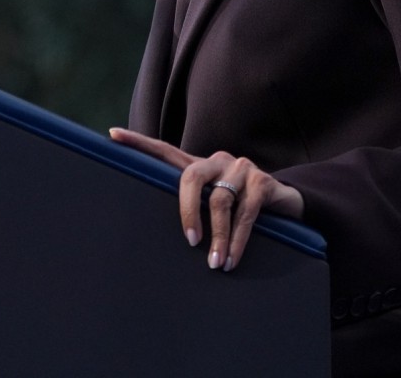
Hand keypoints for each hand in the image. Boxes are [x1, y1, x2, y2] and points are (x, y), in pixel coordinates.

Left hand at [109, 128, 304, 271]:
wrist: (288, 207)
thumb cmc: (241, 210)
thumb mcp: (216, 207)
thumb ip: (196, 209)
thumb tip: (167, 239)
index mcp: (201, 167)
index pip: (165, 152)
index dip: (139, 144)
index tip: (112, 135)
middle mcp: (218, 161)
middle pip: (190, 177)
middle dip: (186, 212)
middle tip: (189, 241)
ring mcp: (241, 168)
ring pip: (220, 202)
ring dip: (218, 237)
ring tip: (216, 264)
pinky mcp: (263, 181)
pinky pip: (246, 213)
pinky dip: (238, 239)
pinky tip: (233, 258)